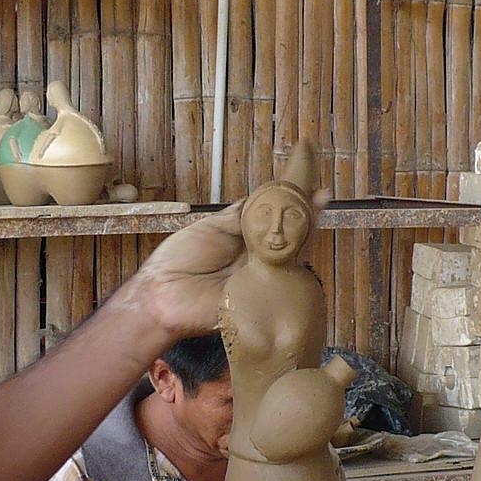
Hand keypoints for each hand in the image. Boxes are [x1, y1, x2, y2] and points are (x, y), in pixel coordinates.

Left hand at [129, 187, 332, 341]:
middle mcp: (255, 259)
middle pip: (288, 235)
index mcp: (242, 241)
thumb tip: (262, 197)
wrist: (161, 293)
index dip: (287, 203)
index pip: (271, 218)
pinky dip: (294, 258)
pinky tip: (303, 238)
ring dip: (305, 230)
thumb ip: (238, 216)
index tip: (302, 183)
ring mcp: (260, 277)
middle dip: (305, 213)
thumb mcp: (211, 228)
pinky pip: (281, 277)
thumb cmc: (179, 261)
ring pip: (291, 253)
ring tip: (317, 205)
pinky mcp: (260, 296)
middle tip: (318, 193)